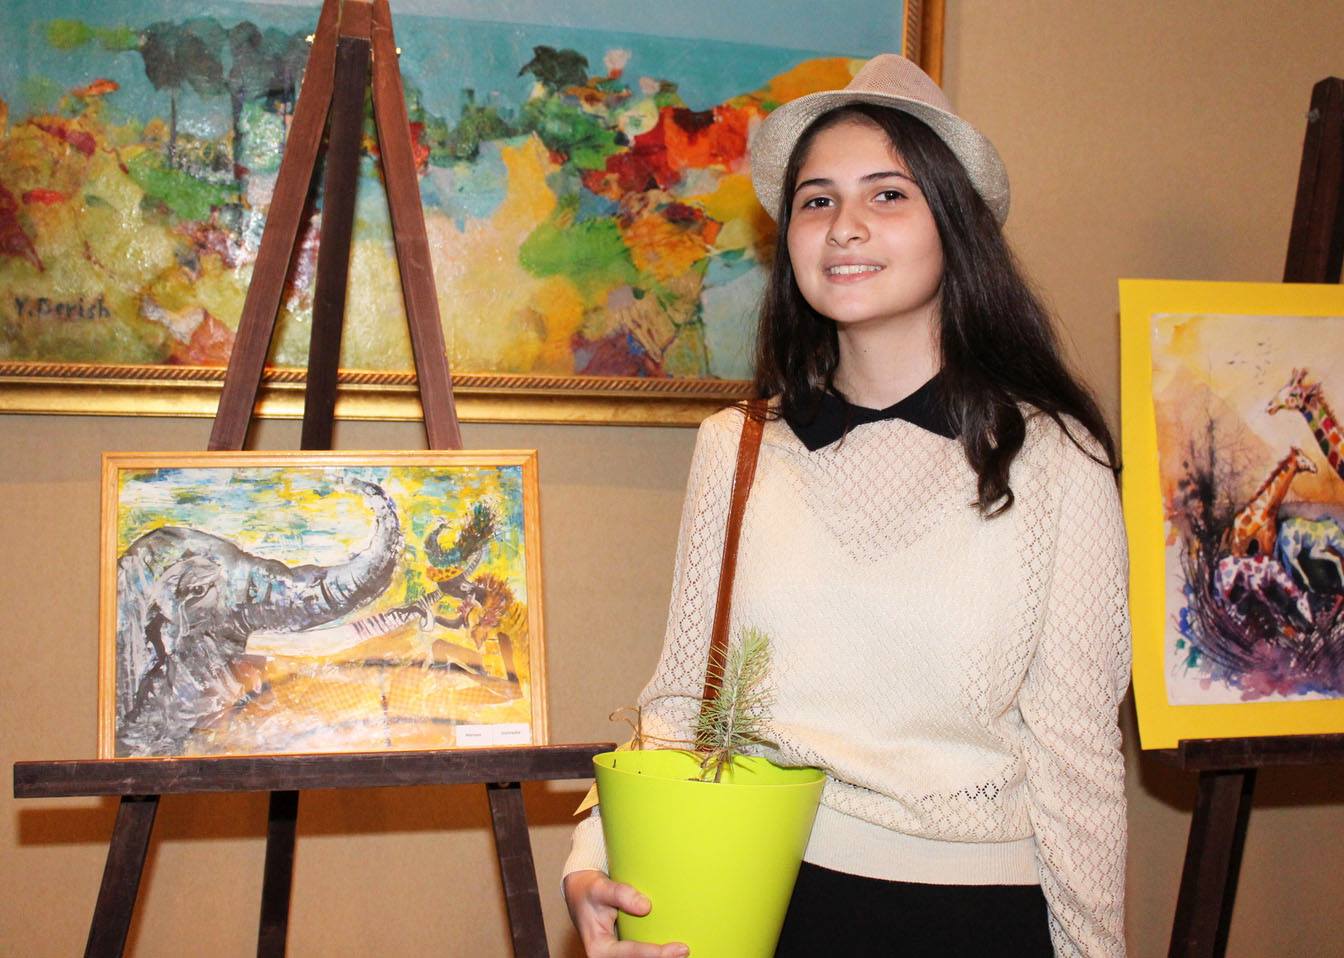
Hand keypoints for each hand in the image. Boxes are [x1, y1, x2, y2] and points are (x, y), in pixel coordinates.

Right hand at [563, 870, 688, 957]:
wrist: (581, 894)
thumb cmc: (590, 890)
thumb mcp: (600, 888)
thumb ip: (620, 894)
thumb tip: (646, 906)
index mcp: (599, 949)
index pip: (629, 954)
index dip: (653, 954)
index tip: (675, 949)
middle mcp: (607, 957)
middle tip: (685, 950)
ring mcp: (617, 956)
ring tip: (682, 952)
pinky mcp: (625, 952)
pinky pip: (642, 956)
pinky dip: (657, 954)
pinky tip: (673, 949)